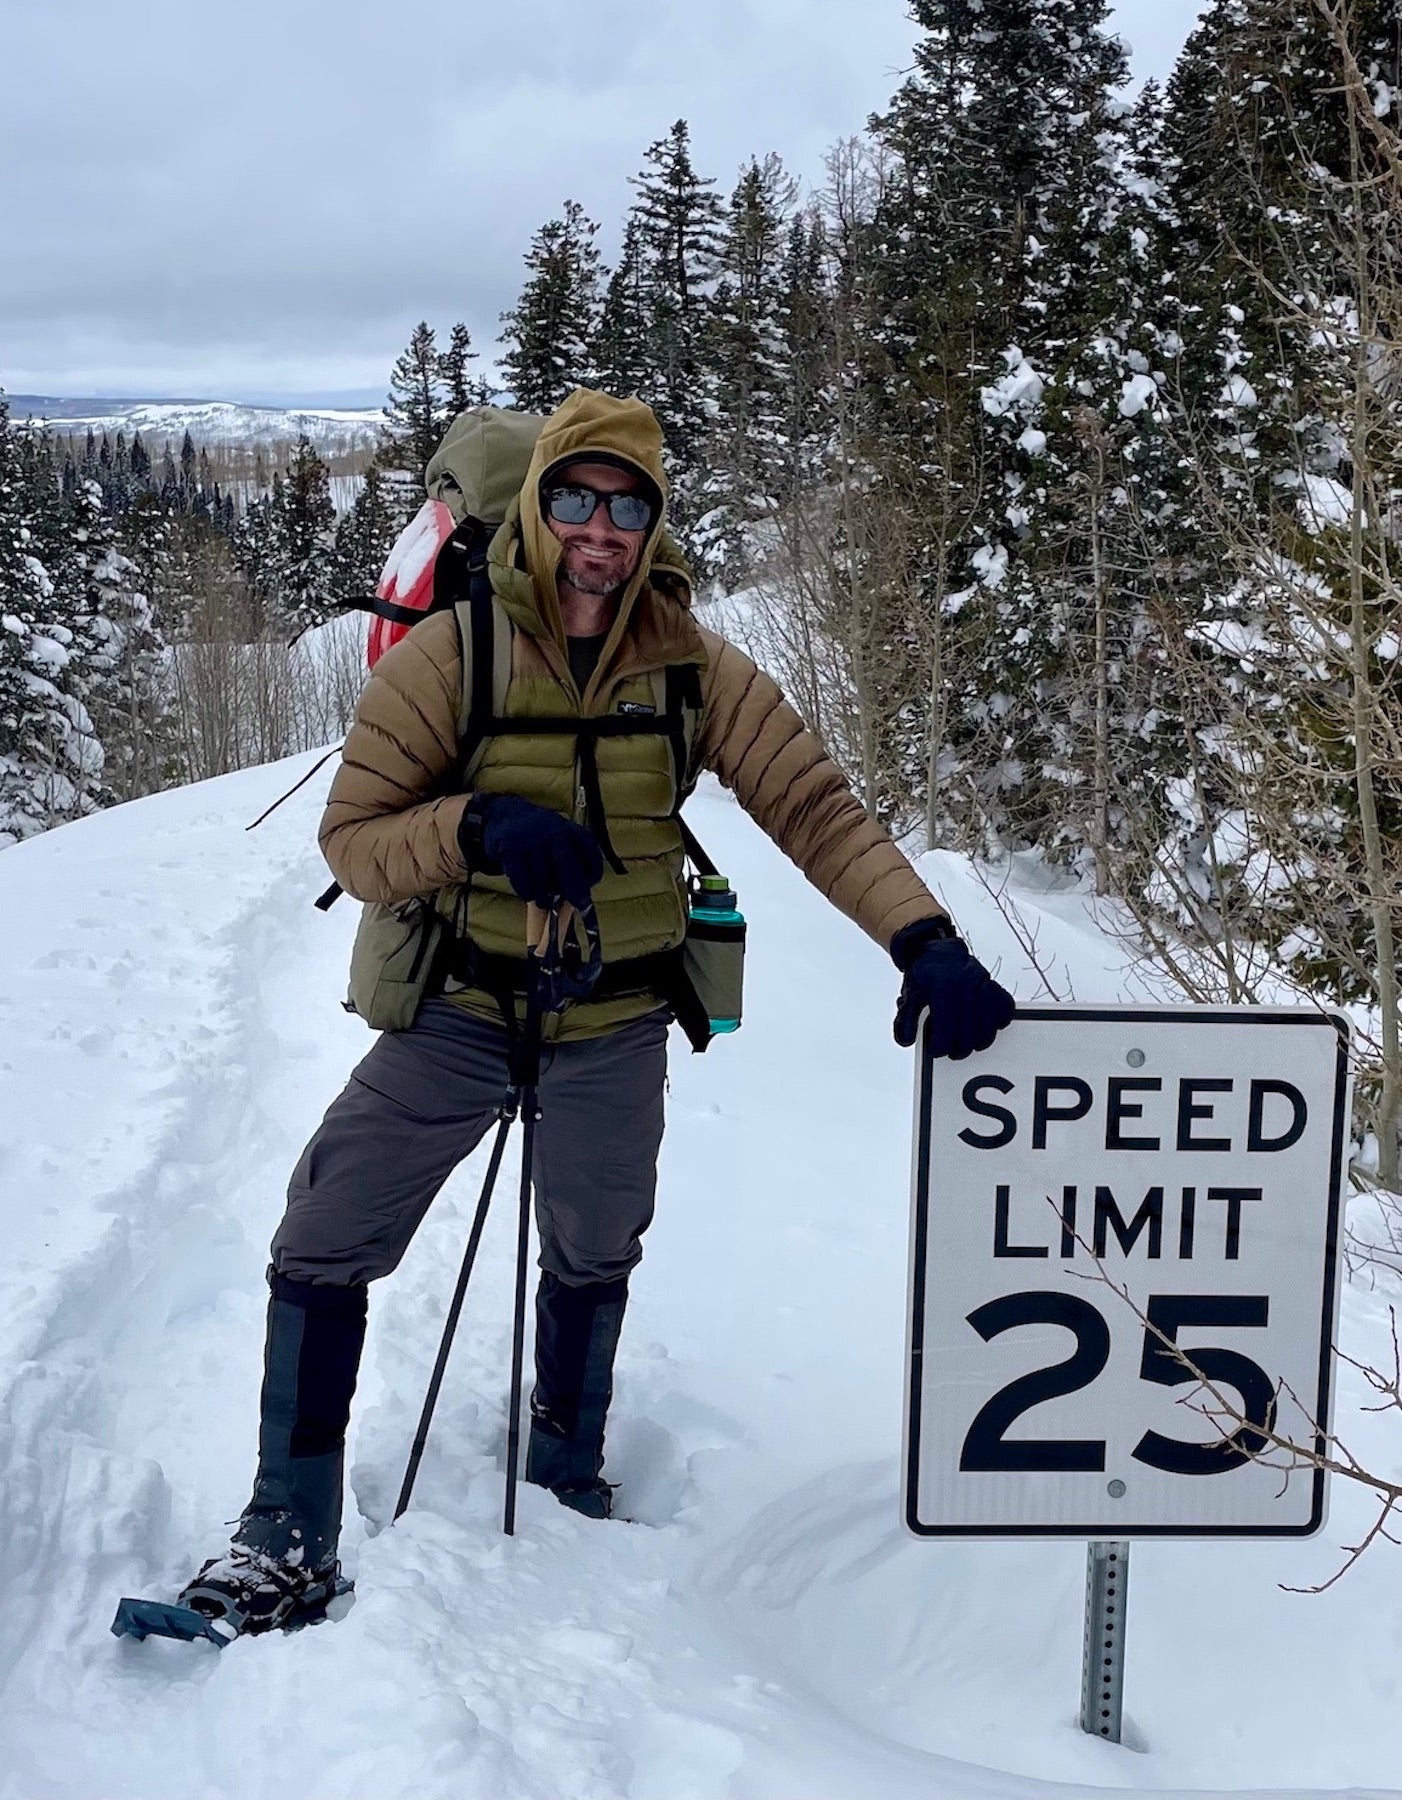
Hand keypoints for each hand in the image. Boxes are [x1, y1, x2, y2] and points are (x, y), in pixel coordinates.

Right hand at [460, 795, 603, 909]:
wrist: (506, 816)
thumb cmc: (540, 838)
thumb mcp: (561, 840)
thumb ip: (573, 863)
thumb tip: (580, 897)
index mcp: (570, 831)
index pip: (590, 853)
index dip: (594, 874)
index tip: (590, 885)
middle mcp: (553, 833)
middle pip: (570, 869)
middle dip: (575, 892)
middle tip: (577, 904)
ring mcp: (531, 841)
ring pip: (544, 881)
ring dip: (546, 897)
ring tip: (544, 899)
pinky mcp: (511, 850)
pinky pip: (523, 883)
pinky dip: (527, 893)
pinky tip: (528, 891)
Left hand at [890, 917, 1015, 1057]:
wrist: (939, 950)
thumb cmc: (925, 973)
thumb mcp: (909, 994)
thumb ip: (905, 1019)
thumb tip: (906, 1039)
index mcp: (941, 985)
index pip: (945, 1027)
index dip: (940, 1045)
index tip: (936, 1050)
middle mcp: (965, 983)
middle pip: (969, 1031)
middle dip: (959, 1049)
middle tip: (951, 1051)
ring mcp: (982, 983)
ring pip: (988, 1024)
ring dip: (979, 1041)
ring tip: (968, 1043)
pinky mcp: (993, 983)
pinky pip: (1004, 1006)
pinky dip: (998, 1020)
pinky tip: (986, 1026)